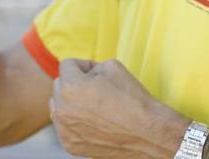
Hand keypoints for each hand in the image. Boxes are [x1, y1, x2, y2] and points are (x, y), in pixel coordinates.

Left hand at [51, 59, 187, 157]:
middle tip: (98, 91)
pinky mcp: (69, 144)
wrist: (150, 135)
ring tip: (94, 106)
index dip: (84, 66)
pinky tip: (94, 122)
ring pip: (58, 105)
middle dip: (75, 83)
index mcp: (70, 87)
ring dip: (70, 102)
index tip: (100, 76)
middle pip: (60, 85)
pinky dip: (74, 122)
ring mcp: (64, 130)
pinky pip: (64, 125)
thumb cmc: (133, 99)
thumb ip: (89, 65)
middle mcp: (62, 109)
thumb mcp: (111, 66)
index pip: (67, 65)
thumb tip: (79, 71)